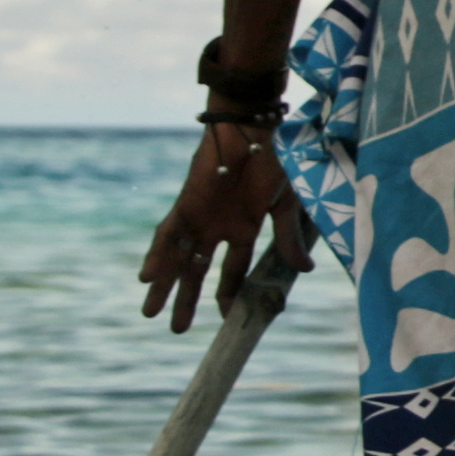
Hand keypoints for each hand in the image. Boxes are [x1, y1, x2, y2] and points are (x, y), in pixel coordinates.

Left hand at [139, 120, 313, 328]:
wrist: (255, 126)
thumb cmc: (277, 160)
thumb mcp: (287, 205)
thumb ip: (289, 239)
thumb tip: (306, 272)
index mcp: (246, 228)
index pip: (234, 271)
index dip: (229, 294)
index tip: (225, 318)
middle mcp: (219, 227)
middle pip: (197, 270)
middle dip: (187, 298)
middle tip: (177, 329)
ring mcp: (201, 217)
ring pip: (177, 257)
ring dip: (165, 285)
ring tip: (150, 314)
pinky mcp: (186, 204)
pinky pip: (166, 234)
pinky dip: (157, 256)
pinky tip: (148, 278)